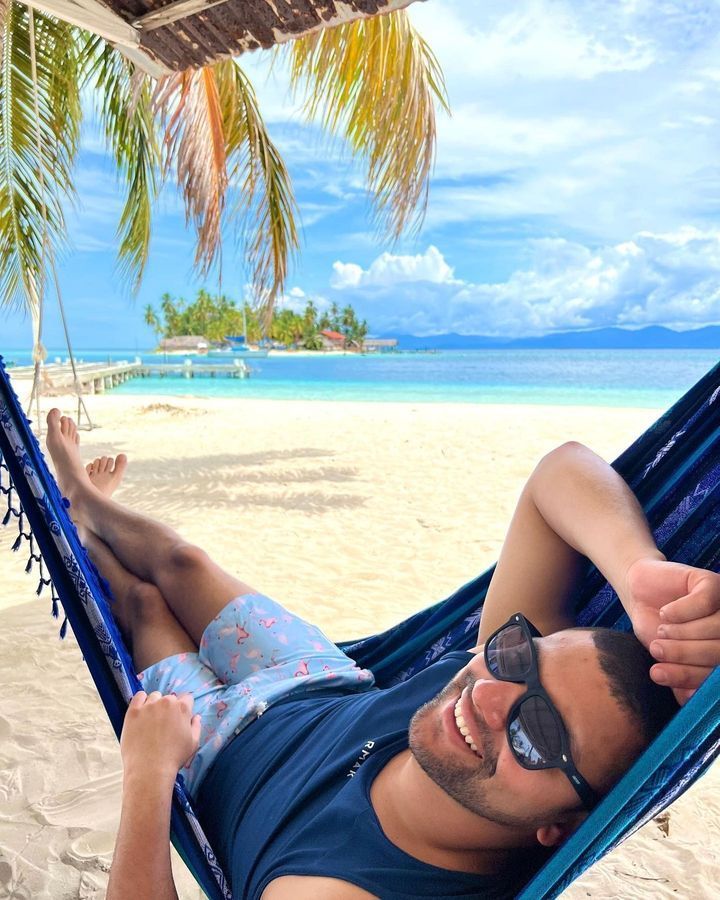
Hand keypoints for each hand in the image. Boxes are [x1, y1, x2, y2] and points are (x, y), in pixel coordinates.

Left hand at [120, 691, 200, 780]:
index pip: (186, 698)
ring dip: (155, 704)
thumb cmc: (174, 758)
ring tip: (152, 720)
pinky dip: (141, 700)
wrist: (149, 770)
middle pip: (170, 698)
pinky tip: (142, 711)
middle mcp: (166, 702)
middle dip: (169, 708)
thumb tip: (196, 717)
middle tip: (165, 724)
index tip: (180, 717)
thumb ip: (196, 726)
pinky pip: (138, 697)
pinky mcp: (133, 712)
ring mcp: (148, 706)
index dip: (184, 707)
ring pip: (154, 697)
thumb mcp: (193, 744)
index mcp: (182, 708)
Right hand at [625, 557, 719, 703]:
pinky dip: (681, 611)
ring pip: (717, 627)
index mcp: (719, 651)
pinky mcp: (712, 583)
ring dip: (682, 633)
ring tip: (661, 632)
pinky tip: (665, 613)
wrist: (638, 592)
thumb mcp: (666, 660)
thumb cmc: (654, 628)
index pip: (715, 673)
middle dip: (686, 654)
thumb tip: (690, 707)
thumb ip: (681, 682)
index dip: (691, 677)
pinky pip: (704, 602)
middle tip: (657, 651)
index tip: (660, 675)